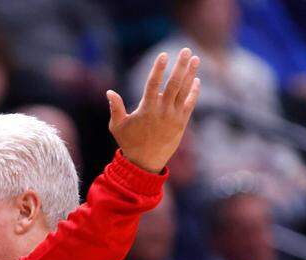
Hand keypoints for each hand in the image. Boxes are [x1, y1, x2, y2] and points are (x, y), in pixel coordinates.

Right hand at [108, 48, 200, 172]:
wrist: (145, 163)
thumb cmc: (129, 143)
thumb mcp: (117, 126)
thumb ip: (115, 108)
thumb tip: (109, 92)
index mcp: (146, 110)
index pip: (153, 85)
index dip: (158, 69)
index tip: (163, 55)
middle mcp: (162, 111)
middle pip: (174, 84)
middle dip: (180, 66)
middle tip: (186, 50)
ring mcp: (174, 117)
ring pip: (184, 91)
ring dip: (190, 73)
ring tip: (195, 59)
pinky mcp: (182, 123)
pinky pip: (190, 103)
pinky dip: (194, 91)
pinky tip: (196, 79)